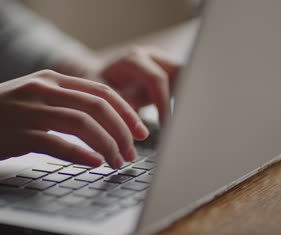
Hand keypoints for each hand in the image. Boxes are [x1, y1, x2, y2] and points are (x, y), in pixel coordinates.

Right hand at [0, 70, 148, 166]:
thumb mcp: (32, 97)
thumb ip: (63, 104)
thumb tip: (99, 124)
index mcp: (51, 80)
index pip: (101, 91)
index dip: (126, 111)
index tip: (140, 130)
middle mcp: (43, 89)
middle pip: (98, 106)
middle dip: (122, 131)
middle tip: (133, 151)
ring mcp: (30, 110)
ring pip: (83, 124)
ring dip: (107, 144)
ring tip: (118, 162)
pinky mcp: (18, 133)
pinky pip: (58, 143)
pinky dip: (81, 154)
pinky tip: (94, 163)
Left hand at [56, 47, 181, 123]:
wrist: (94, 80)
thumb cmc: (95, 91)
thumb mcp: (104, 101)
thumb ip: (122, 111)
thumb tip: (141, 132)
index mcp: (132, 60)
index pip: (157, 79)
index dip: (164, 104)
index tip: (168, 126)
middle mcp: (149, 56)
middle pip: (180, 70)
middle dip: (184, 96)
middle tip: (183, 123)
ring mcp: (160, 62)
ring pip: (186, 75)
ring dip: (186, 97)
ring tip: (183, 120)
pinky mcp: (167, 72)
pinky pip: (184, 83)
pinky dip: (183, 99)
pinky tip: (181, 117)